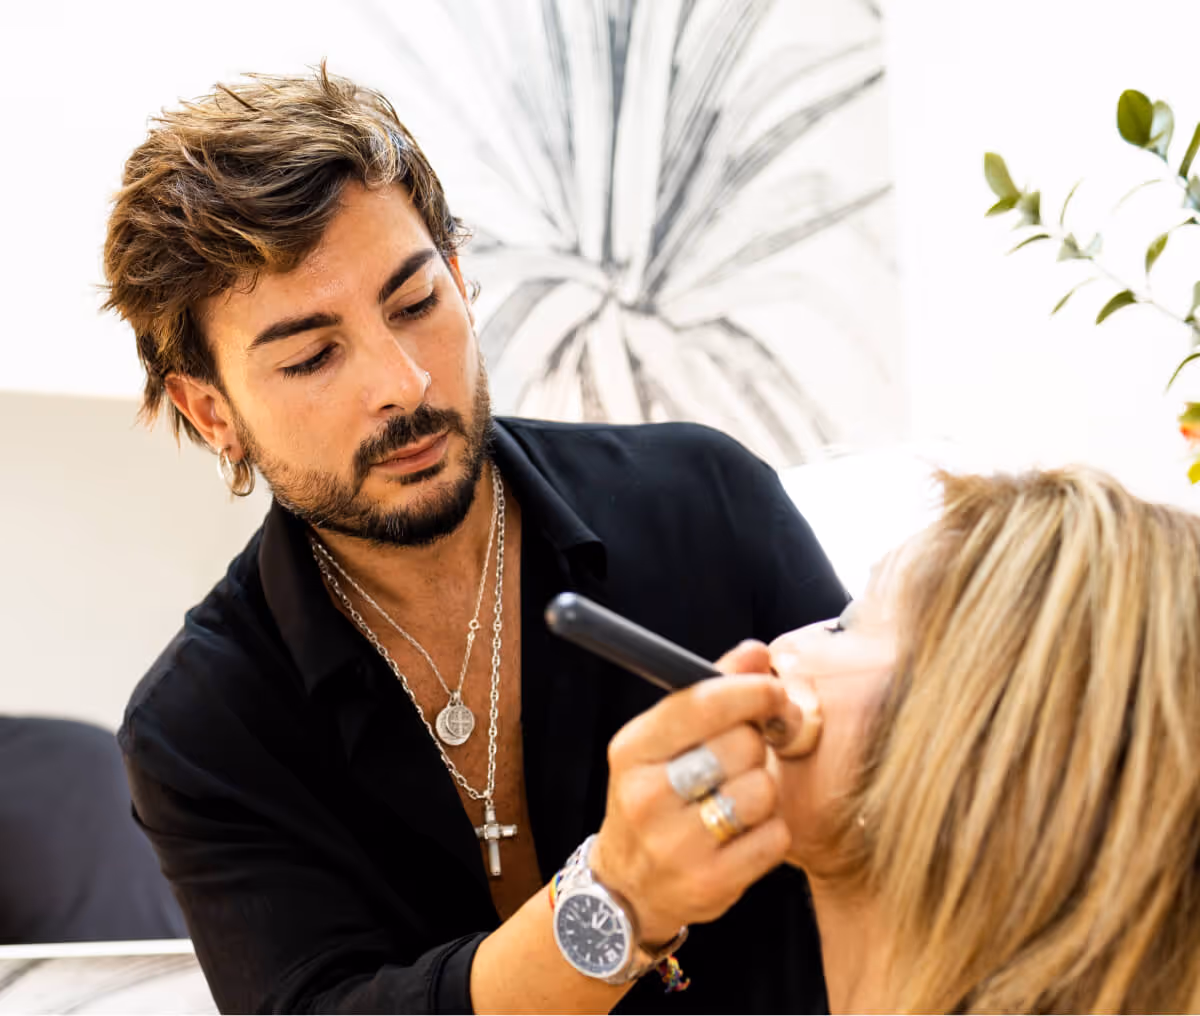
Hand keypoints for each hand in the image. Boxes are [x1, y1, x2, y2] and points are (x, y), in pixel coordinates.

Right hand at [590, 642, 794, 944]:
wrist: (629, 886)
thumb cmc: (654, 798)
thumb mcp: (663, 741)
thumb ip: (710, 693)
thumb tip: (756, 652)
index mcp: (633, 750)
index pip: (703, 703)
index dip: (750, 690)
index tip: (771, 690)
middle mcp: (648, 796)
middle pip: (742, 744)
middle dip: (755, 744)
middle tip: (744, 755)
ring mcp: (677, 845)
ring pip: (763, 790)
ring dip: (763, 790)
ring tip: (736, 799)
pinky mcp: (710, 883)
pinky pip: (775, 836)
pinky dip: (771, 830)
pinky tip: (743, 834)